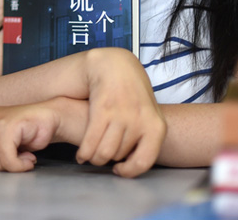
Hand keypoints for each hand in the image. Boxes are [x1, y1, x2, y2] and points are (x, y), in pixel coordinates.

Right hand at [78, 48, 165, 177]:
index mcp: (156, 126)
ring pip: (105, 153)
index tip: (119, 170)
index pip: (144, 162)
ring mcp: (121, 114)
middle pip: (120, 156)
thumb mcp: (148, 114)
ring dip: (94, 158)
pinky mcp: (103, 109)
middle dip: (108, 159)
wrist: (115, 65)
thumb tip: (131, 163)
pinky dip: (84, 152)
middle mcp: (140, 121)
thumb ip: (145, 137)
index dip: (129, 171)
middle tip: (101, 155)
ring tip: (91, 156)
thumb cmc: (131, 93)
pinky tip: (81, 154)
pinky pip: (91, 141)